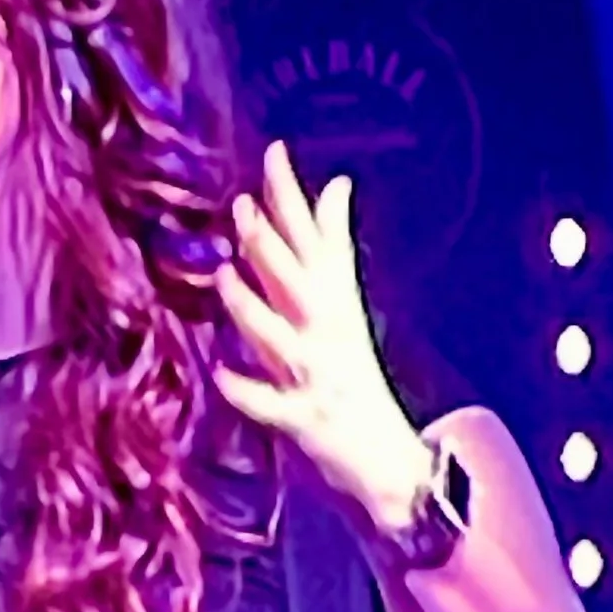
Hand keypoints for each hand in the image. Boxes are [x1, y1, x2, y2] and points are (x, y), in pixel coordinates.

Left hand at [214, 143, 425, 531]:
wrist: (391, 459)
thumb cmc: (352, 376)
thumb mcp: (341, 306)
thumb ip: (329, 248)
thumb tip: (335, 184)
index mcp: (334, 305)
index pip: (313, 241)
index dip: (291, 199)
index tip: (273, 152)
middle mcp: (327, 335)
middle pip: (298, 282)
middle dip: (271, 246)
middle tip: (242, 207)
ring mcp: (316, 377)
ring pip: (281, 337)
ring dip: (253, 307)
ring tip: (223, 276)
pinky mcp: (305, 420)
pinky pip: (271, 404)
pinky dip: (247, 390)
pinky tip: (221, 372)